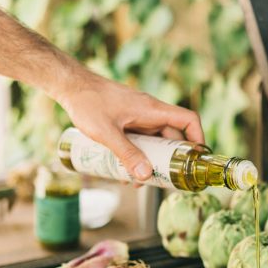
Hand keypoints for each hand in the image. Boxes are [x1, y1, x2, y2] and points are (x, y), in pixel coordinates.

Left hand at [56, 71, 203, 181]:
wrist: (70, 86)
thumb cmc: (88, 103)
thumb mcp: (107, 132)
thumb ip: (126, 154)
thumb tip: (146, 176)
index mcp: (153, 110)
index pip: (188, 120)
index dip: (198, 138)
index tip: (195, 159)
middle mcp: (150, 113)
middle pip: (173, 137)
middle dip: (170, 160)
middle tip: (165, 180)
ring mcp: (139, 117)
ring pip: (155, 142)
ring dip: (152, 161)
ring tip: (140, 182)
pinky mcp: (128, 122)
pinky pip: (141, 141)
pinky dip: (139, 155)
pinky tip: (126, 171)